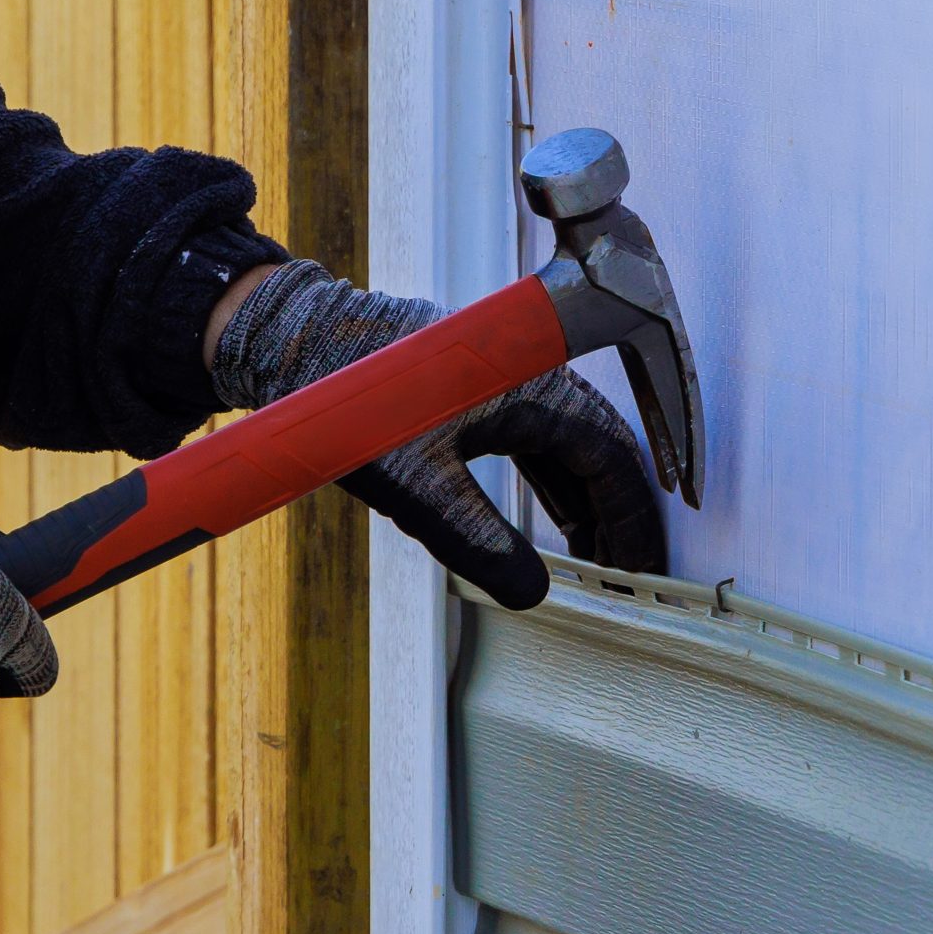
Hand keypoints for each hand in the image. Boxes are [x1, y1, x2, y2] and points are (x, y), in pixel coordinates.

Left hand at [210, 259, 665, 608]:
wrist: (288, 340)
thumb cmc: (345, 399)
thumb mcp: (416, 484)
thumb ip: (477, 542)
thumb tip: (530, 593)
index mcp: (532, 385)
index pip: (613, 455)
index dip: (635, 515)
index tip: (644, 563)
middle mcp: (529, 375)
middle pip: (599, 450)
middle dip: (616, 514)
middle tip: (626, 573)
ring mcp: (503, 379)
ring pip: (566, 446)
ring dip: (584, 501)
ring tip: (595, 557)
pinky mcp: (474, 389)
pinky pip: (534, 439)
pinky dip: (551, 483)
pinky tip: (551, 520)